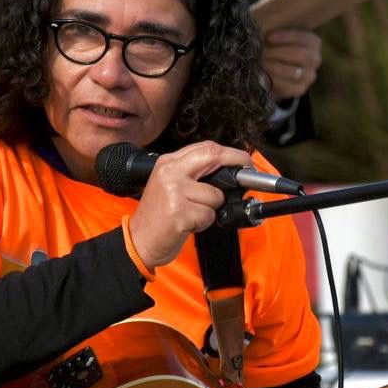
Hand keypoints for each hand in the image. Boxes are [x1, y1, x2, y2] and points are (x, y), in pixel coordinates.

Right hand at [128, 141, 253, 268]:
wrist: (138, 241)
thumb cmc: (158, 216)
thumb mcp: (170, 185)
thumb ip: (194, 174)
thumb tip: (228, 171)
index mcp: (168, 163)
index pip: (205, 147)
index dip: (230, 153)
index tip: (244, 160)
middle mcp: (170, 173)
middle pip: (212, 156)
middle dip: (236, 162)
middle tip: (248, 174)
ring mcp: (174, 192)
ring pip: (215, 194)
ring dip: (212, 209)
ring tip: (193, 213)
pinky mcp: (179, 213)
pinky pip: (209, 215)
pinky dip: (204, 223)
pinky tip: (189, 224)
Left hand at [262, 28, 321, 101]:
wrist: (271, 70)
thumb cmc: (273, 47)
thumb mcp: (276, 37)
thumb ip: (275, 34)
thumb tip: (265, 33)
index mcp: (313, 42)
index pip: (303, 38)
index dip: (287, 37)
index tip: (269, 37)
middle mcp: (315, 59)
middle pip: (301, 55)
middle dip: (278, 53)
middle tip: (261, 52)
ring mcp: (310, 76)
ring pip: (295, 72)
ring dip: (274, 67)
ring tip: (259, 62)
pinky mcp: (300, 89)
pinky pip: (288, 86)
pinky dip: (273, 80)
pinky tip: (262, 75)